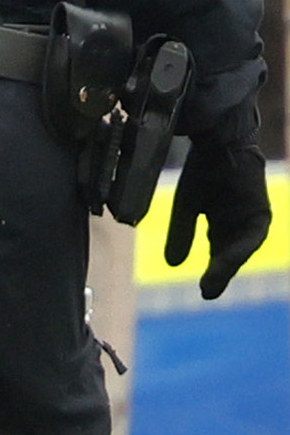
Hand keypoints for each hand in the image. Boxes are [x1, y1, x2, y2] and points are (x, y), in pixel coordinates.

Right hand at [164, 135, 270, 300]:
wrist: (218, 142)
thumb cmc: (202, 170)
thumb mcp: (186, 206)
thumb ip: (182, 234)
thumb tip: (173, 265)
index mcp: (222, 220)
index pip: (218, 251)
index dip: (212, 271)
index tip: (204, 292)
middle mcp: (239, 222)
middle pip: (230, 254)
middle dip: (220, 273)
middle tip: (207, 292)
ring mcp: (252, 218)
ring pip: (242, 249)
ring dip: (228, 265)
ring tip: (213, 282)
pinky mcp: (262, 212)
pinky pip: (253, 237)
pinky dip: (239, 249)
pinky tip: (227, 259)